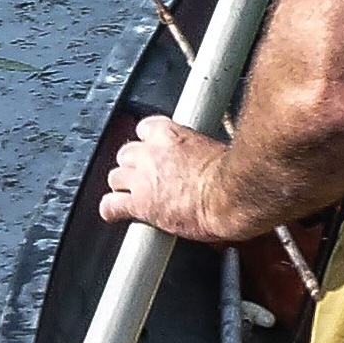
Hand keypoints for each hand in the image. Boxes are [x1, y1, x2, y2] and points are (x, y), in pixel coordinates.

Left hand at [100, 114, 255, 242]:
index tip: (155, 150)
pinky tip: (114, 213)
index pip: (146, 128)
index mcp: (171, 135)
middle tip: (145, 176)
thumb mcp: (216, 150)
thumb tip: (207, 154)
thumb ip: (200, 150)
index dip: (148, 142)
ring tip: (132, 195)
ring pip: (116, 177)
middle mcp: (152, 153)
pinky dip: (111, 210)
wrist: (232, 196)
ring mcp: (143, 179)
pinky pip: (111, 205)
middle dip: (132, 165)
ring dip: (122, 186)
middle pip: (126, 153)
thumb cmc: (233, 176)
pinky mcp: (140, 204)